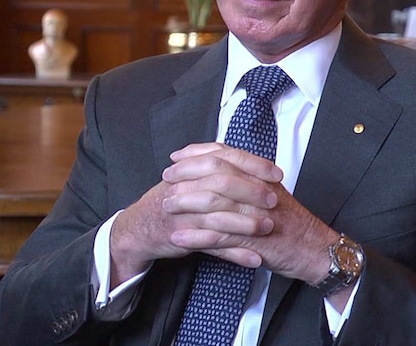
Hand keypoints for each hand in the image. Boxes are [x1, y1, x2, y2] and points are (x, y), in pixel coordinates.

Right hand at [108, 142, 281, 284]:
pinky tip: (254, 260)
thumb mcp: (190, 176)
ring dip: (246, 223)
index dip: (253, 163)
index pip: (226, 157)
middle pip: (223, 183)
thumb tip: (251, 160)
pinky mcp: (182, 237)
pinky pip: (212, 246)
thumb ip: (216, 166)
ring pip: (218, 215)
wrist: (139, 226)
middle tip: (274, 200)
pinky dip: (235, 254)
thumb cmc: (171, 200)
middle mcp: (186, 186)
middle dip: (252, 191)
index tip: (276, 173)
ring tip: (269, 228)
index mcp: (192, 168)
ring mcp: (184, 212)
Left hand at [164, 145, 337, 286]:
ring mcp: (256, 213)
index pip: (225, 154)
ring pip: (214, 202)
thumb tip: (222, 169)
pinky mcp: (253, 239)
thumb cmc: (292, 223)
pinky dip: (196, 237)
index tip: (177, 156)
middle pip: (216, 173)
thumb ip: (249, 179)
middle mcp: (259, 188)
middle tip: (167, 179)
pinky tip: (178, 238)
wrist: (314, 249)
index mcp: (261, 175)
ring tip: (166, 206)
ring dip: (186, 204)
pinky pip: (219, 235)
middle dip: (186, 175)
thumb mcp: (272, 192)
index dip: (198, 153)